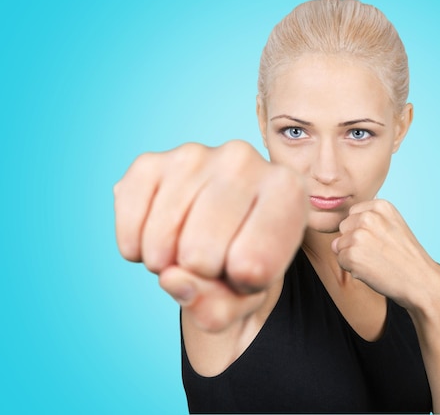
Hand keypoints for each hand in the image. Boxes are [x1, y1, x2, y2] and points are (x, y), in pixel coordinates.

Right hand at [114, 141, 307, 330]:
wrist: (218, 232)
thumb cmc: (245, 263)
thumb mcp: (247, 297)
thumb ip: (218, 307)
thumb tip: (172, 277)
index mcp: (287, 189)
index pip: (253, 267)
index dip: (242, 285)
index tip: (250, 266)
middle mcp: (245, 158)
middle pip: (201, 254)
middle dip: (201, 274)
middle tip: (214, 258)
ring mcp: (195, 154)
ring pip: (164, 240)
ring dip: (166, 262)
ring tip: (188, 246)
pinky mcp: (151, 161)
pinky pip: (131, 221)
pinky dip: (135, 246)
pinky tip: (158, 238)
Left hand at [331, 199, 439, 312]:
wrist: (421, 280)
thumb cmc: (406, 256)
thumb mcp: (393, 224)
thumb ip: (371, 218)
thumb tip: (344, 226)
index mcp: (380, 206)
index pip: (353, 214)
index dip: (362, 230)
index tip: (379, 240)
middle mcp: (368, 217)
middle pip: (344, 228)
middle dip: (354, 241)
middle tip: (378, 252)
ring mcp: (359, 236)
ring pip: (339, 245)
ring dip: (352, 256)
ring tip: (376, 261)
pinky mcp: (352, 255)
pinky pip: (341, 260)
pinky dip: (352, 269)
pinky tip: (372, 270)